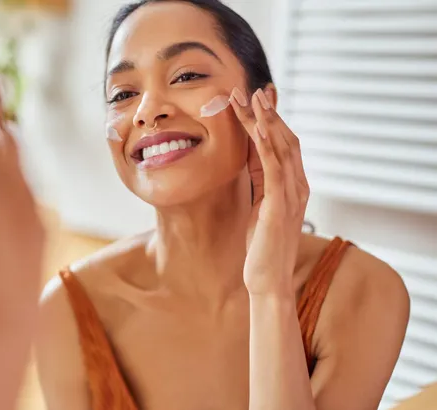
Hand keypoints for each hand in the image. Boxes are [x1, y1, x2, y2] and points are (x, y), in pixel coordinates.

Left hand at [229, 87, 308, 295]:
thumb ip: (260, 179)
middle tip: (249, 89)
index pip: (284, 144)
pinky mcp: (280, 205)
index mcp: (293, 185)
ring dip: (265, 121)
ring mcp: (292, 195)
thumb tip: (251, 153)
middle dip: (267, 113)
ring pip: (280, 148)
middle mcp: (298, 185)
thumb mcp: (258, 204)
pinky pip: (274, 169)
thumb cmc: (261, 245)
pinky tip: (257, 129)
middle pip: (285, 139)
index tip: (256, 98)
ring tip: (250, 98)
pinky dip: (266, 146)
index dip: (271, 119)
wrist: (266, 279)